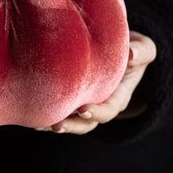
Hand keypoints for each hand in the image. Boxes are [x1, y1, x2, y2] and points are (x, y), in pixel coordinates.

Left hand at [35, 30, 156, 134]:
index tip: (84, 109)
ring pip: (68, 120)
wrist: (115, 49)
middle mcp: (99, 104)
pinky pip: (56, 110)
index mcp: (118, 96)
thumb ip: (141, 51)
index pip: (109, 109)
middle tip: (57, 124)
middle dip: (72, 125)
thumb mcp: (143, 48)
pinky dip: (43, 114)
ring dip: (54, 124)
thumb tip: (131, 53)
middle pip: (86, 122)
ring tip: (37, 124)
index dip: (97, 112)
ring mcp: (82, 104)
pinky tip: (28, 114)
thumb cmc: (130, 47)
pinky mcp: (68, 99)